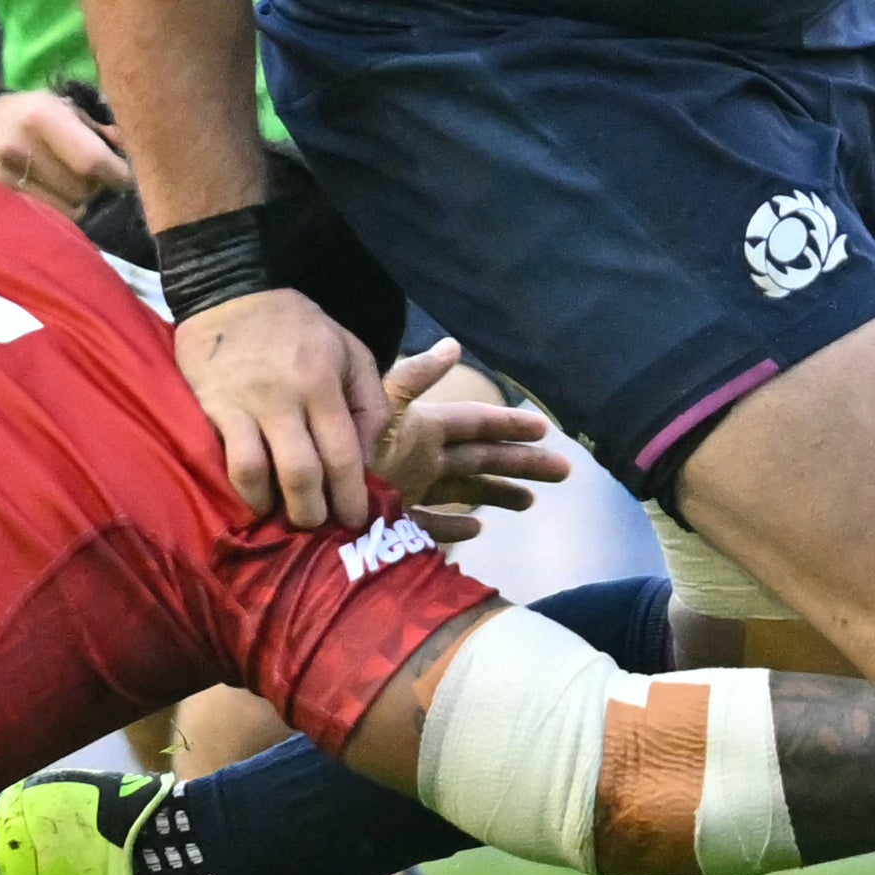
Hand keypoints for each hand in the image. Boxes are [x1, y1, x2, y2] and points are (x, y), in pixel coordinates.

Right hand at [0, 88, 132, 214]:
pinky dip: (56, 216)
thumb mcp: (62, 107)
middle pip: (82, 192)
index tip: (126, 178)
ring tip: (70, 190)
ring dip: (77, 206)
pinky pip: (43, 221)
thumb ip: (99, 130)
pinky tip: (53, 201)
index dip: (119, 175)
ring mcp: (2, 179)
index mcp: (41, 116)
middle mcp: (18, 147)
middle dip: (96, 190)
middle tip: (93, 181)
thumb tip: (134, 152)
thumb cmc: (28, 114)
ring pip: (66, 213)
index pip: (93, 161)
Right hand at [174, 285, 388, 532]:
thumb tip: (368, 455)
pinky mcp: (215, 406)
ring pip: (263, 473)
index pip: (345, 453)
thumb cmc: (297, 325)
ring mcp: (247, 403)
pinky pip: (230, 459)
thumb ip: (370, 400)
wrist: (230, 291)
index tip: (357, 519)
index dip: (353, 496)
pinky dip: (245, 490)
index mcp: (326, 381)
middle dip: (317, 512)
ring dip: (278, 507)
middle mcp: (288, 396)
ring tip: (286, 517)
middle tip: (323, 526)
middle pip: (305, 473)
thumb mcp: (351, 348)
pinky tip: (255, 500)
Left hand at [366, 340, 567, 544]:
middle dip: (521, 461)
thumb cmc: (347, 452)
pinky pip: (431, 525)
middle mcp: (421, 458)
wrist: (309, 497)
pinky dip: (454, 527)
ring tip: (533, 501)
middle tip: (566, 469)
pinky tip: (477, 529)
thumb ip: (415, 379)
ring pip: (465, 489)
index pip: (475, 423)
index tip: (545, 426)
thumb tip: (453, 345)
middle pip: (481, 457)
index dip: (509, 424)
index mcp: (422, 430)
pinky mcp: (395, 521)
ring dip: (498, 493)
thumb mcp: (381, 409)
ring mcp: (410, 489)